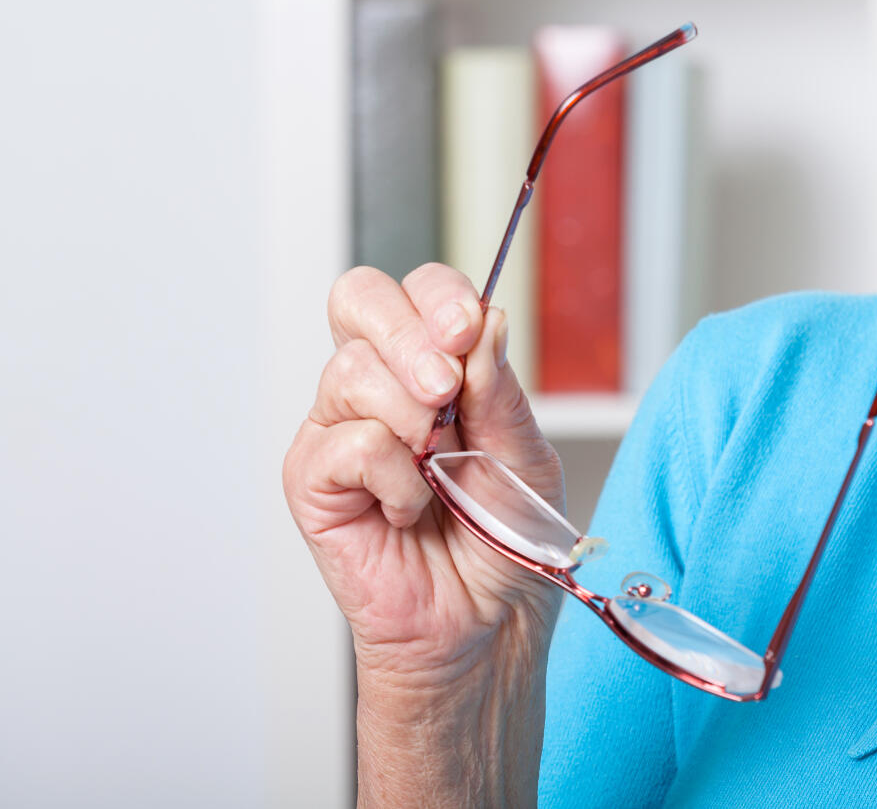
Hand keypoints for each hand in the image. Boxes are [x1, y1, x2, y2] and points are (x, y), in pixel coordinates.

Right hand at [283, 262, 566, 692]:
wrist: (487, 623)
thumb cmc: (505, 540)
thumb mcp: (526, 455)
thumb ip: (500, 391)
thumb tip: (485, 322)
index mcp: (432, 365)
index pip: (417, 290)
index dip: (438, 296)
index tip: (468, 329)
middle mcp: (377, 386)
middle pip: (358, 299)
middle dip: (410, 333)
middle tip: (446, 388)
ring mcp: (338, 429)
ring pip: (353, 370)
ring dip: (413, 418)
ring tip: (440, 471)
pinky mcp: (312, 482)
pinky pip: (346, 442)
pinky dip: (394, 475)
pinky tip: (411, 510)